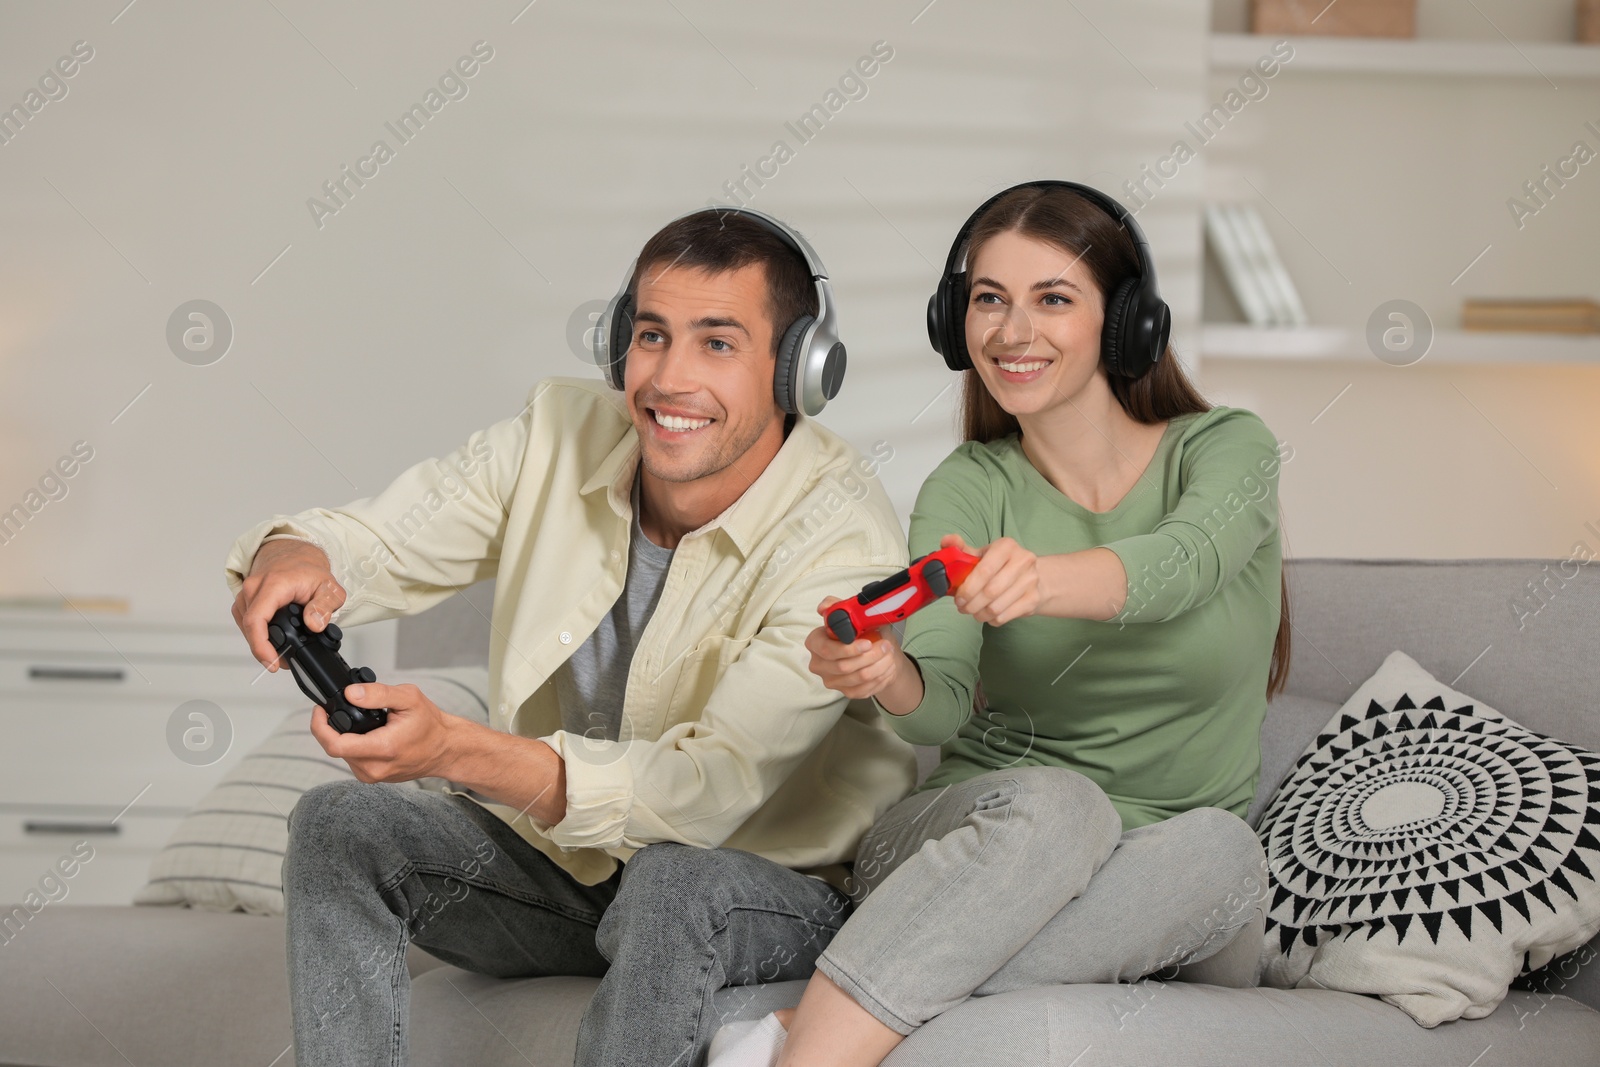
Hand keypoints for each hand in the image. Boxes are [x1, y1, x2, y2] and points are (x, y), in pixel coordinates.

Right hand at [232, 539, 344, 670]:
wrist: (294, 553)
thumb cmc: (309, 569)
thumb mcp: (329, 588)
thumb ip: (324, 606)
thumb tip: (314, 624)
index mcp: (273, 584)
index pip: (257, 619)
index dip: (261, 646)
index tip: (271, 662)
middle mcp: (254, 587)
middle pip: (250, 627)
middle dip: (265, 649)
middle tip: (283, 661)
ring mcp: (246, 593)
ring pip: (246, 626)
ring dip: (260, 642)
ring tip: (280, 650)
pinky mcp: (244, 599)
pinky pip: (245, 622)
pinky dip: (257, 633)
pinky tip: (271, 637)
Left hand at [308, 681, 454, 783]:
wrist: (445, 749)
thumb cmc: (430, 725)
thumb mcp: (409, 698)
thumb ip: (379, 693)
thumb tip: (352, 693)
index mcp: (382, 749)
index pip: (335, 745)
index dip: (320, 726)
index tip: (320, 710)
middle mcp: (375, 768)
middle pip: (335, 748)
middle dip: (333, 727)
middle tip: (340, 709)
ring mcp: (373, 776)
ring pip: (342, 755)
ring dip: (344, 737)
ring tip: (361, 722)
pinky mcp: (373, 778)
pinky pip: (353, 760)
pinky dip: (354, 746)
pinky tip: (368, 735)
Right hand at [805, 596, 921, 709]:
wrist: (873, 651)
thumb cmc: (860, 631)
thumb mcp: (852, 614)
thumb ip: (837, 606)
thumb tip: (824, 606)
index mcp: (815, 642)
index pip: (826, 650)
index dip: (848, 649)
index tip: (868, 643)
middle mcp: (818, 663)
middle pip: (843, 666)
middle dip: (870, 656)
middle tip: (886, 646)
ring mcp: (831, 680)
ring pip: (858, 678)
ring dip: (879, 666)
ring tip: (890, 654)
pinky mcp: (844, 692)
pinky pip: (864, 689)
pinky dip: (880, 677)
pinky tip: (887, 667)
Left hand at [944, 532, 1040, 625]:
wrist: (1034, 576)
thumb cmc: (1001, 565)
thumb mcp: (983, 554)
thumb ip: (961, 549)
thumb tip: (946, 541)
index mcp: (1006, 546)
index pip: (984, 570)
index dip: (968, 588)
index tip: (958, 597)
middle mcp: (1023, 561)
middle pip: (990, 591)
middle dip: (971, 604)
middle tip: (962, 607)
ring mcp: (1030, 581)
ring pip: (996, 607)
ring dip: (979, 613)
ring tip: (973, 612)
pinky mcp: (1033, 599)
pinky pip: (1005, 616)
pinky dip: (991, 619)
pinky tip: (988, 614)